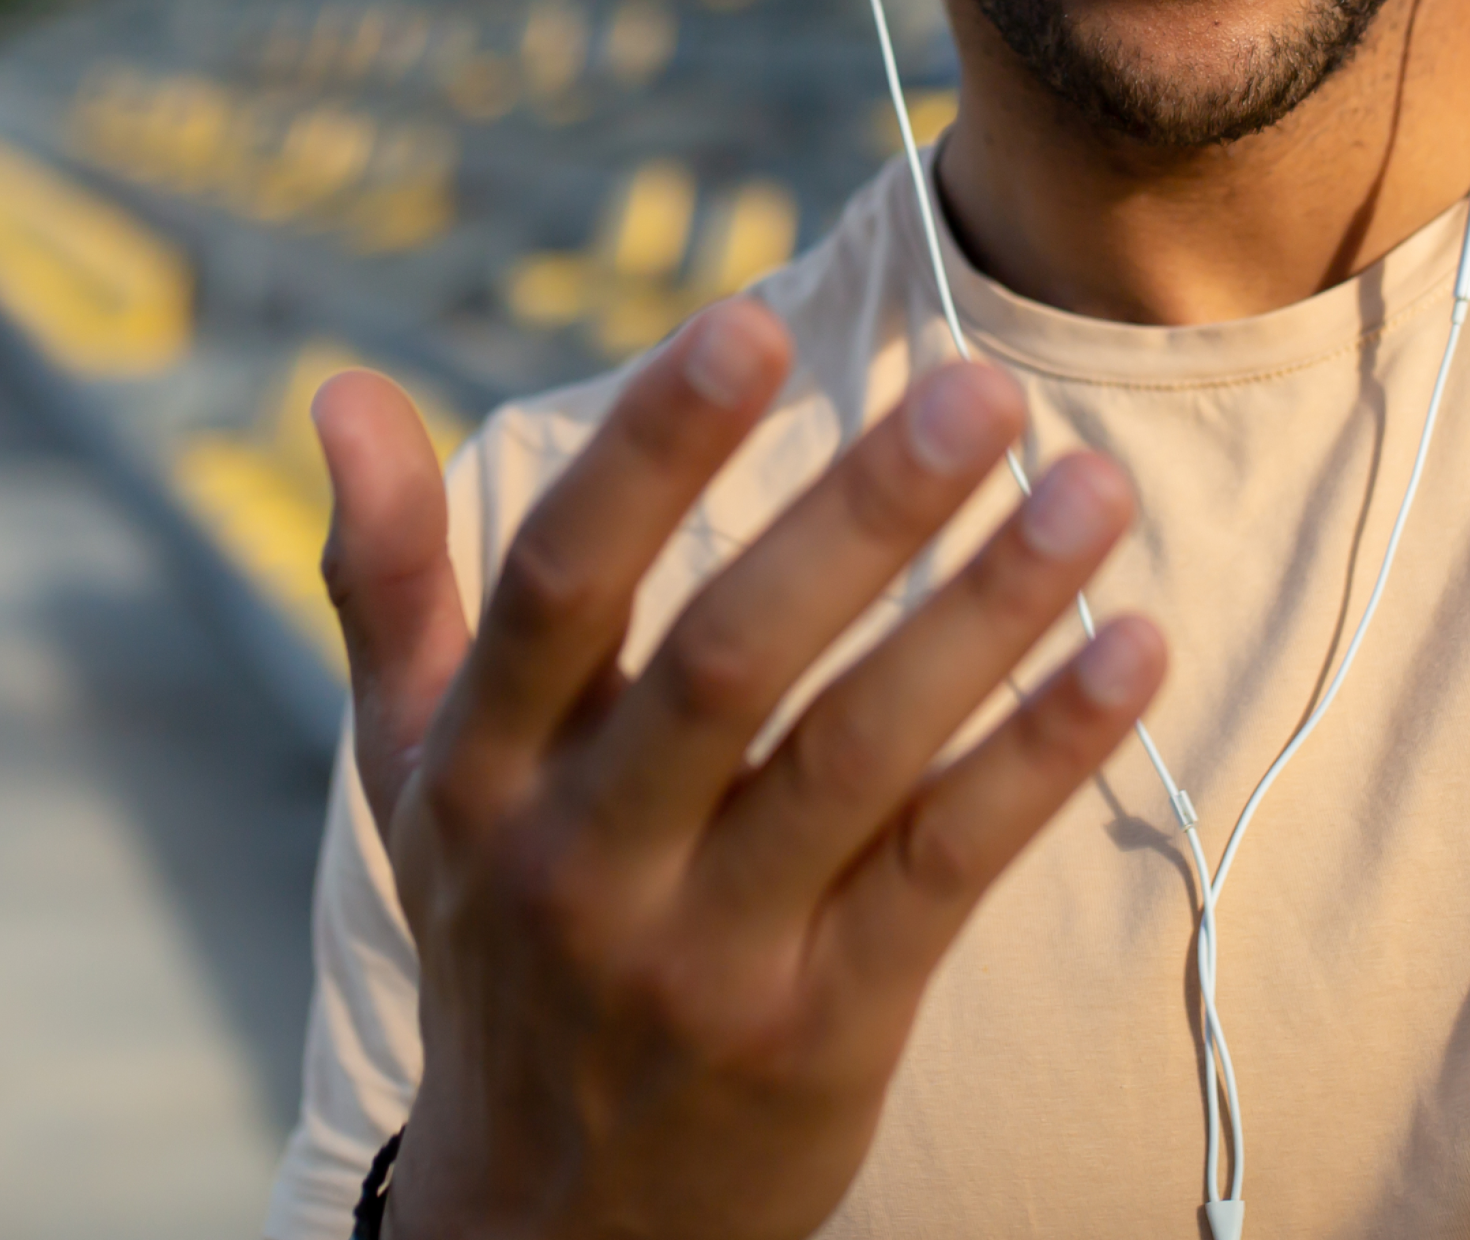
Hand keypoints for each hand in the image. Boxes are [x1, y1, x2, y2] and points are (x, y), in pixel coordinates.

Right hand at [311, 298, 1165, 1239]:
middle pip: (726, 661)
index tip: (754, 320)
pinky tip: (1131, 653)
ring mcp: (702, 953)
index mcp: (478, 770)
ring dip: (984, 615)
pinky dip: (1040, 759)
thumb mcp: (407, 772)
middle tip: (980, 389)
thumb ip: (387, 577)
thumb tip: (338, 384)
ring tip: (1091, 493)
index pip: (562, 581)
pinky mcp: (820, 1034)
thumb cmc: (496, 939)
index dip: (653, 448)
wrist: (548, 1229)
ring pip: (855, 759)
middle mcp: (579, 858)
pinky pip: (942, 874)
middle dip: (858, 515)